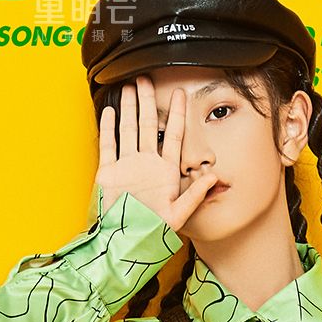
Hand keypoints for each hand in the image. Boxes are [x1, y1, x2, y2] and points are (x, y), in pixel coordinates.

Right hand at [95, 76, 218, 232]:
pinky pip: (108, 144)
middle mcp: (147, 164)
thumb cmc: (152, 232)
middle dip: (148, 102)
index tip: (180, 93)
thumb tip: (213, 177)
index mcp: (165, 171)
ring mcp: (127, 166)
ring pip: (128, 129)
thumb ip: (194, 195)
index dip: (177, 114)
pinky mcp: (109, 172)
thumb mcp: (178, 214)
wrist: (125, 242)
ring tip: (129, 86)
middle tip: (146, 79)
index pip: (173, 135)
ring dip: (129, 108)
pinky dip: (108, 127)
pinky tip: (109, 110)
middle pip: (148, 125)